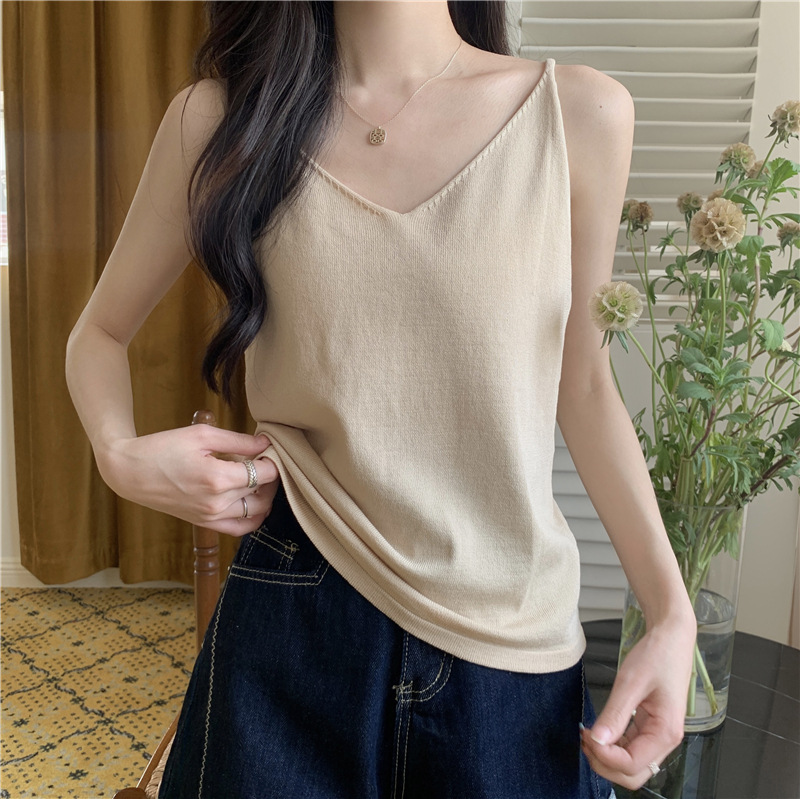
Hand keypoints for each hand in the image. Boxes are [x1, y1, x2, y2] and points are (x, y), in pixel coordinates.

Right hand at [97, 423, 280, 535]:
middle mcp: (218, 503)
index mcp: (218, 478)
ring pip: (258, 511)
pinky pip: (241, 528)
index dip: (271, 459)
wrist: (130, 472)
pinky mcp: (205, 524)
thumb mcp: (202, 435)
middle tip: (261, 458)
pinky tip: (251, 499)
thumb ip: (238, 441)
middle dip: (269, 474)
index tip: (266, 449)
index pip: (265, 473)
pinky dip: (254, 516)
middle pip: (263, 491)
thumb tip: (265, 443)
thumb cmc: (163, 448)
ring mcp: (212, 517)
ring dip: (264, 494)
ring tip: (255, 476)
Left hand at [580, 612, 695, 790]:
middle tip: (583, 739)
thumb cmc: (658, 655)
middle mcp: (665, 739)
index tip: (586, 735)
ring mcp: (658, 735)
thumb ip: (615, 713)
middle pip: (633, 774)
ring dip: (607, 757)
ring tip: (586, 734)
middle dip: (605, 764)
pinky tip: (598, 731)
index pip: (632, 764)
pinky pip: (630, 748)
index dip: (605, 757)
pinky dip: (612, 747)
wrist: (671, 638)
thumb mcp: (631, 681)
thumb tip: (597, 740)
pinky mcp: (650, 727)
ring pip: (631, 765)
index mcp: (666, 732)